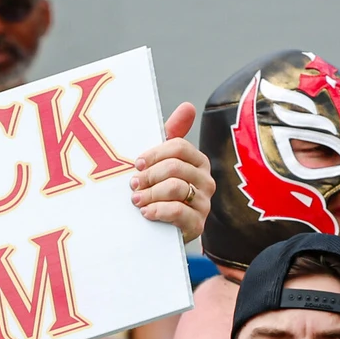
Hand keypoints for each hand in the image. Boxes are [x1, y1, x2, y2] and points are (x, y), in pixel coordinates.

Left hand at [130, 102, 212, 241]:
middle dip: (149, 176)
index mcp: (197, 161)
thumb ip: (170, 135)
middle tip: (133, 185)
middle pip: (174, 167)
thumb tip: (188, 106)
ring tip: (136, 200)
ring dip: (150, 193)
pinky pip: (177, 211)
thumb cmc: (158, 192)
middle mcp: (206, 180)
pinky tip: (145, 212)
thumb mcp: (160, 164)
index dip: (154, 154)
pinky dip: (157, 210)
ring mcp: (204, 203)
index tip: (137, 164)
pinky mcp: (197, 225)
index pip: (179, 147)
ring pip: (175, 188)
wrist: (158, 232)